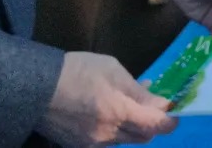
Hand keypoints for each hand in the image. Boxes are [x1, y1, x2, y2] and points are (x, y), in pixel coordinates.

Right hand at [36, 52, 177, 146]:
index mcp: (118, 112)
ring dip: (133, 127)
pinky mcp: (79, 147)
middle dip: (152, 125)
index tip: (175, 114)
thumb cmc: (78, 72)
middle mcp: (108, 134)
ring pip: (124, 141)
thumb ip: (138, 91)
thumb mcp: (113, 71)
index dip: (169, 122)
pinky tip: (109, 114)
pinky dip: (115, 131)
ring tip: (127, 105)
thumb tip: (161, 103)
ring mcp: (92, 144)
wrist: (36, 88)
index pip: (155, 125)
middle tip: (153, 107)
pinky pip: (107, 143)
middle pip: (142, 138)